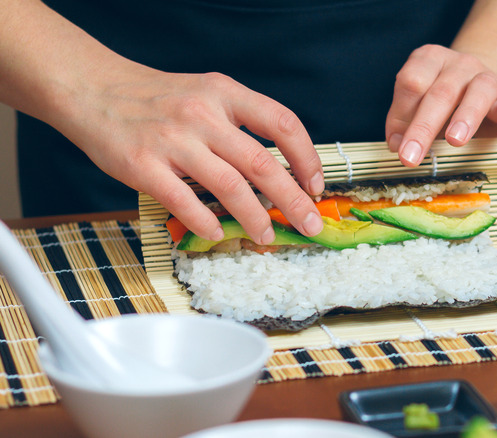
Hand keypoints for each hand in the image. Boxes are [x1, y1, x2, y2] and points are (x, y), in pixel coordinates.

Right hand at [60, 68, 323, 243]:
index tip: (316, 186)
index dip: (307, 158)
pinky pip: (184, 202)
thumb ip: (240, 122)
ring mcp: (173, 140)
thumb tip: (282, 169)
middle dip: (293, 200)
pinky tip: (217, 234)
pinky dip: (206, 223)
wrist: (94, 89)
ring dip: (255, 217)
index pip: (282, 123)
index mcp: (224, 93)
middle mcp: (203, 115)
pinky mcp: (143, 165)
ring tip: (267, 235)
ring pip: (230, 187)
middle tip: (310, 224)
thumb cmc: (157, 98)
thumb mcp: (206, 93)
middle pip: (263, 164)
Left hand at [385, 44, 496, 165]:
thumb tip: (396, 144)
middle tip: (411, 157)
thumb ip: (404, 121)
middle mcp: (459, 64)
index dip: (402, 113)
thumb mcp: (419, 106)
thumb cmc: (444, 104)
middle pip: (441, 92)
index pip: (412, 81)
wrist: (482, 90)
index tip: (397, 147)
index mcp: (429, 60)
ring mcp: (488, 77)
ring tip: (454, 141)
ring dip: (465, 117)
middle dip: (423, 127)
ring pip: (479, 91)